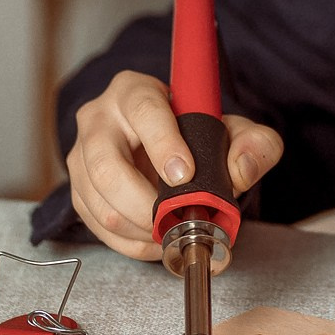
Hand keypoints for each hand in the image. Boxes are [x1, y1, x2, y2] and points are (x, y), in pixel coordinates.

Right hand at [65, 70, 284, 260]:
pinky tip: (155, 241)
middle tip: (177, 218)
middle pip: (105, 165)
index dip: (163, 144)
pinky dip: (128, 242)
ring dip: (137, 227)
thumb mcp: (234, 130)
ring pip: (97, 199)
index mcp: (134, 92)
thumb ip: (254, 144)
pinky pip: (96, 223)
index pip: (144, 111)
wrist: (168, 147)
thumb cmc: (195, 133)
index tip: (185, 174)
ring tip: (170, 232)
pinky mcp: (79, 188)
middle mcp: (99, 118)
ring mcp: (81, 155)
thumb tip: (241, 169)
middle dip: (143, 202)